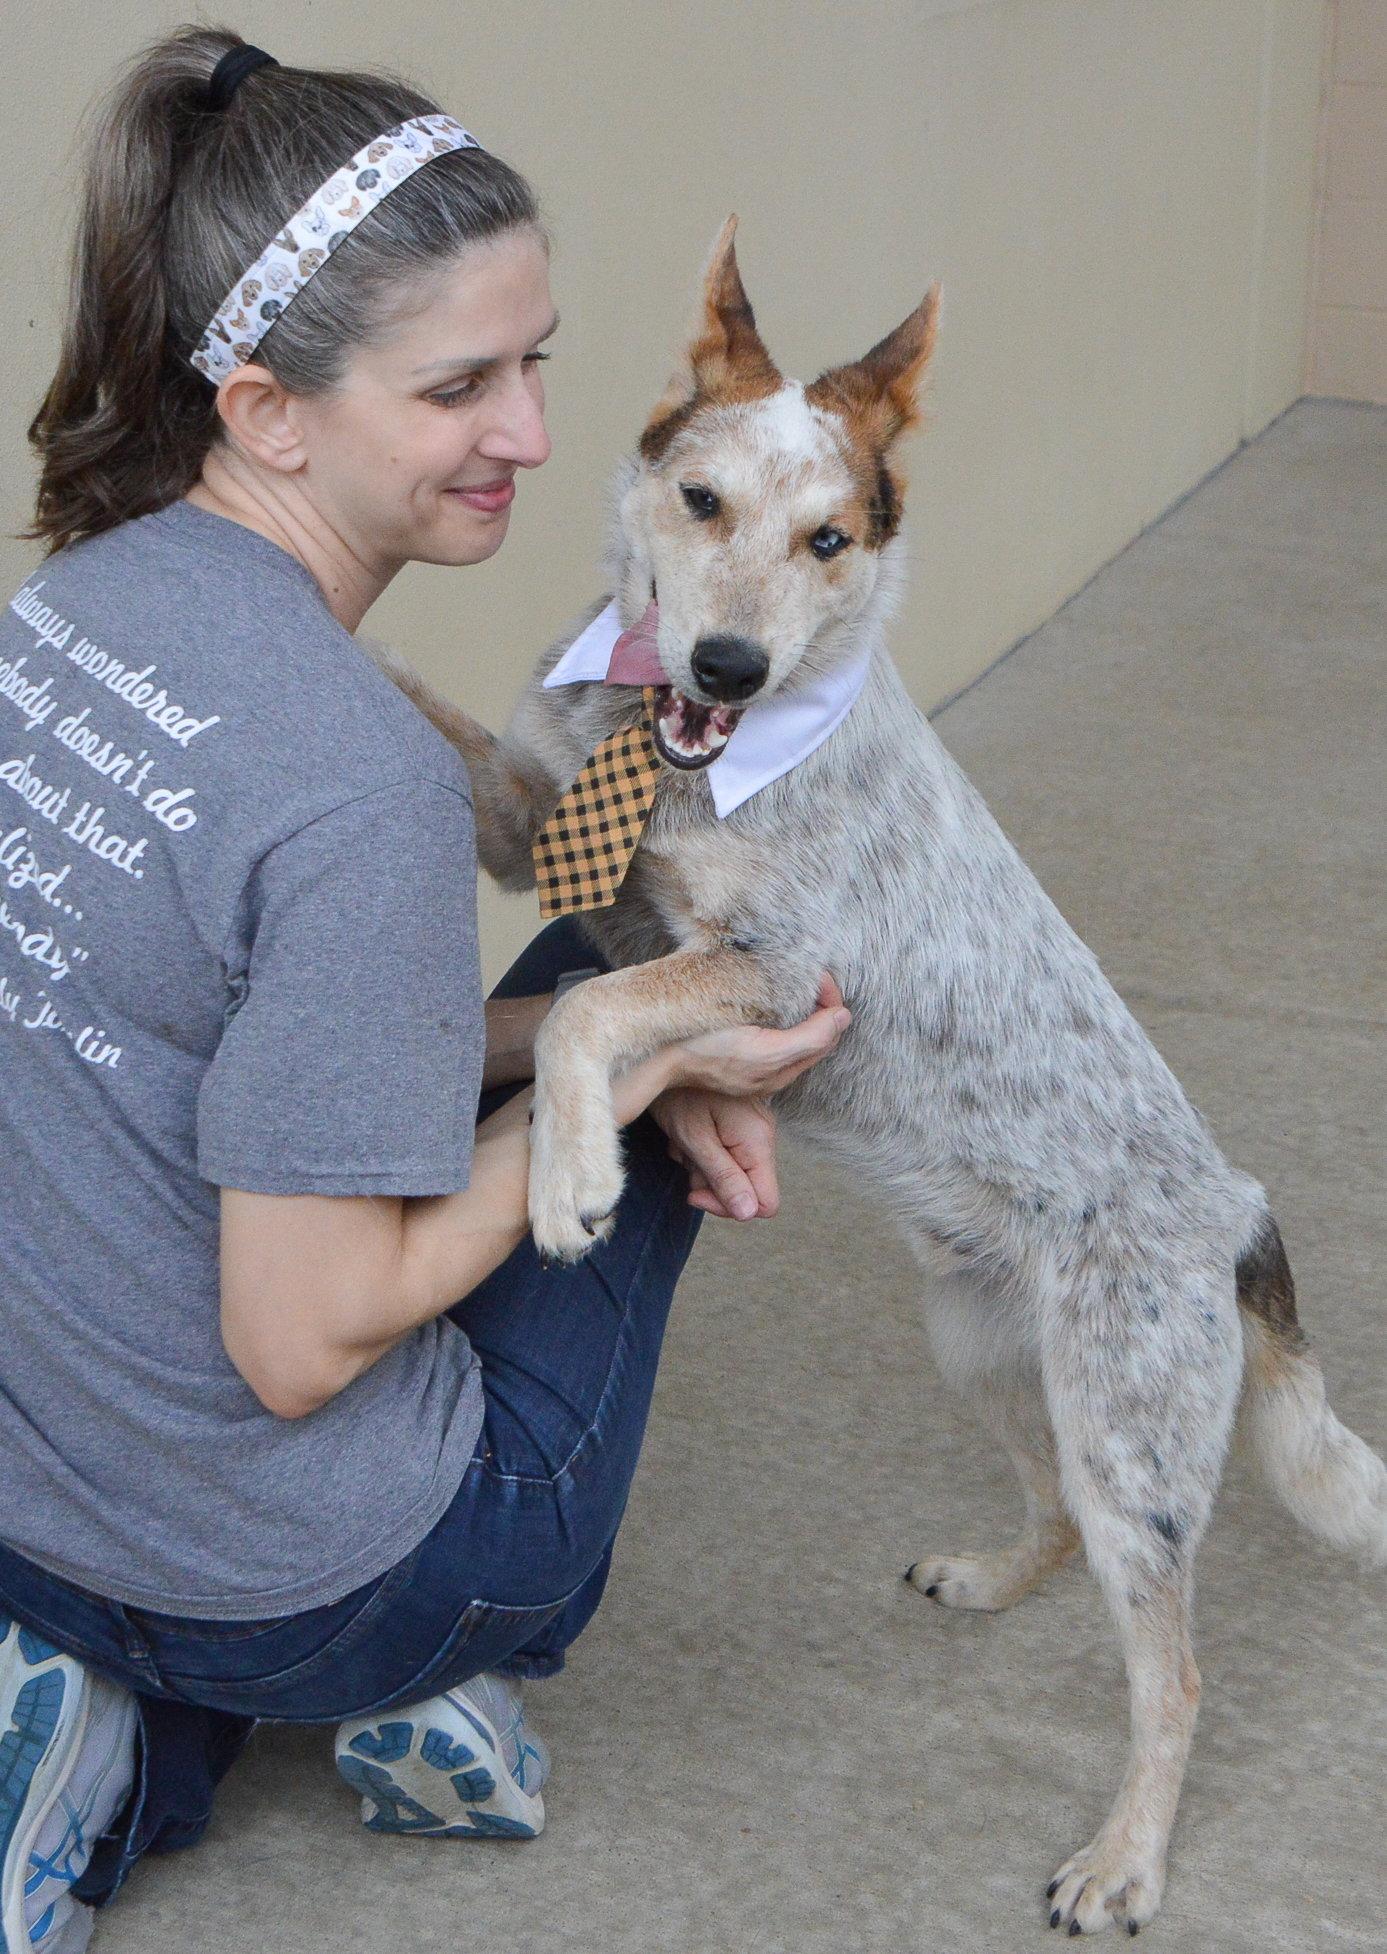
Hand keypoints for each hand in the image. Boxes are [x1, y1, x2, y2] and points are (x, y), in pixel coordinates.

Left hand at [648, 1085, 779, 1220]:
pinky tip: (684, 1132)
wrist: (668, 1054)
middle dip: (709, 1182)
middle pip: (745, 1189)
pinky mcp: (738, 1125)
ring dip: (700, 1165)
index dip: (732, 1207)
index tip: (697, 1193)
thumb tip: (748, 1213)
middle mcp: (762, 1137)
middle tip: (685, 1157)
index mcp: (757, 1142)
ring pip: (730, 1173)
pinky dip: (700, 1151)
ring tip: (682, 1139)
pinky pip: (723, 1154)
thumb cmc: (679, 1094)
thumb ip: (724, 1178)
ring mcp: (751, 1130)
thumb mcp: (696, 1140)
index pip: (766, 1203)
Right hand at [664, 970, 850, 1097]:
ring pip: (794, 1032)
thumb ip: (810, 1037)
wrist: (656, 1054)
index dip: (830, 1002)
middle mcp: (771, 1070)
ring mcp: (751, 1062)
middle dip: (821, 1005)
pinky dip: (782, 1013)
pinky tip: (771, 999)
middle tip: (811, 973)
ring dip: (803, 1008)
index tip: (818, 974)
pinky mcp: (734, 1052)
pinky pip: (771, 1031)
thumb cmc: (706, 1050)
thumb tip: (844, 1018)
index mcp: (782, 1069)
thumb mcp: (765, 1048)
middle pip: (815, 1034)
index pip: (827, 1033)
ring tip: (798, 982)